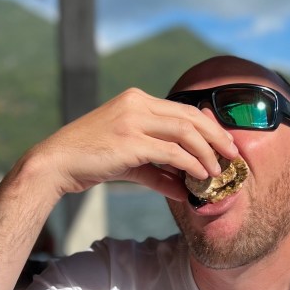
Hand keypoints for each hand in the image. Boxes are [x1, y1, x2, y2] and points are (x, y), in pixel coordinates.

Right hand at [31, 88, 239, 199]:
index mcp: (136, 99)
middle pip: (190, 117)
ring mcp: (133, 120)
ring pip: (185, 133)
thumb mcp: (129, 161)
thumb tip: (183, 190)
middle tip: (234, 154)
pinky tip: (199, 177)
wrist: (56, 163)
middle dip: (216, 137)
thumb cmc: (90, 160)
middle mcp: (136, 103)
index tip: (225, 143)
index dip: (209, 127)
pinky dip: (190, 165)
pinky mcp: (130, 141)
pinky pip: (171, 152)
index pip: (183, 109)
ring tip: (217, 171)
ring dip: (206, 154)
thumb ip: (158, 171)